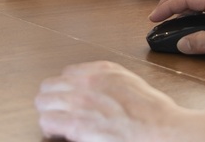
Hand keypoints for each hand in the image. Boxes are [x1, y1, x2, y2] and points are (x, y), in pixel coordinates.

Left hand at [35, 61, 204, 141]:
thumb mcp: (129, 82)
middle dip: (52, 100)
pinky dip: (50, 128)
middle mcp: (86, 82)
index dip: (67, 89)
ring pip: (43, 102)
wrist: (161, 130)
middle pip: (49, 86)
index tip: (71, 100)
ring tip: (58, 124)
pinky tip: (59, 133)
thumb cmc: (153, 112)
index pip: (66, 74)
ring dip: (49, 113)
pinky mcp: (77, 124)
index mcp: (101, 70)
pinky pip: (47, 121)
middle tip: (60, 113)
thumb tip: (95, 89)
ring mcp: (79, 102)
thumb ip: (108, 81)